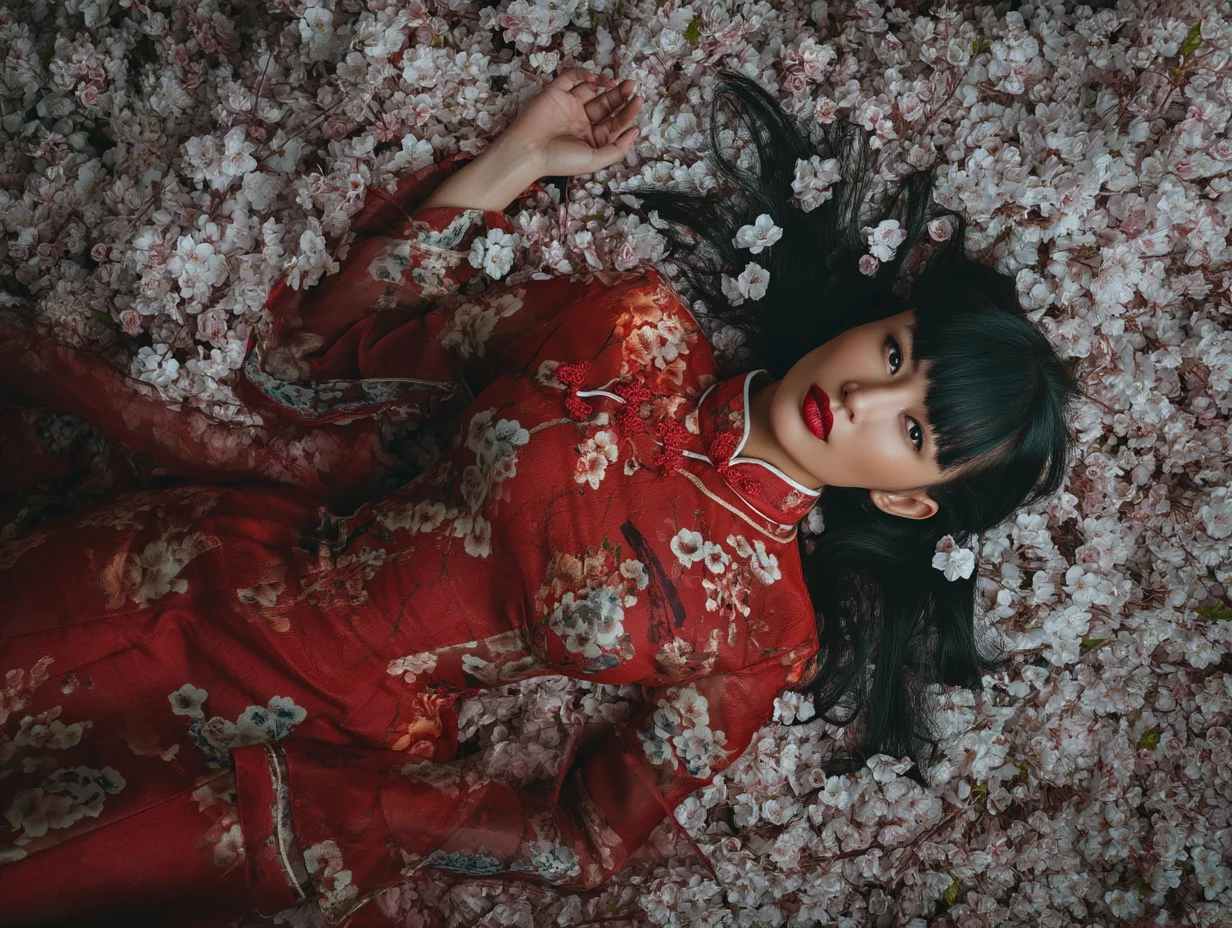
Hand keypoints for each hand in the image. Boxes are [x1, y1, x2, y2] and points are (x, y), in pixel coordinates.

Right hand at [499, 67, 644, 178]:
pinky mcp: (555, 92)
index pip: (614, 122)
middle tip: (632, 86)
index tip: (638, 102)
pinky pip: (571, 78)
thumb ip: (617, 149)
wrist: (528, 151)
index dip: (627, 113)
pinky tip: (594, 79)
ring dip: (605, 84)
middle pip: (606, 104)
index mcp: (591, 138)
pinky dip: (583, 75)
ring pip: (591, 89)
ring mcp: (569, 105)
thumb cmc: (560, 160)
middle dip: (620, 95)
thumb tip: (636, 132)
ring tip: (618, 82)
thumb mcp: (594, 160)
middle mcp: (581, 120)